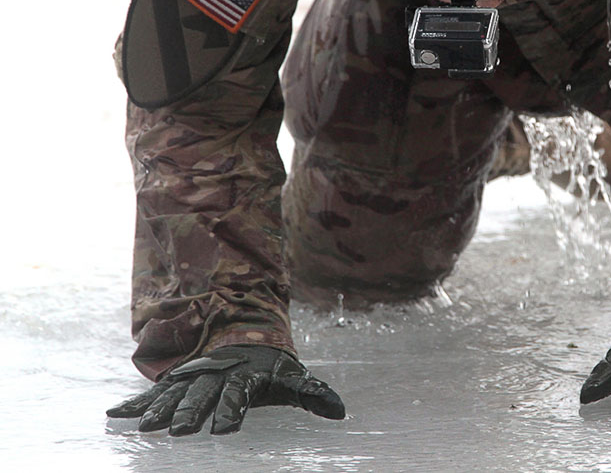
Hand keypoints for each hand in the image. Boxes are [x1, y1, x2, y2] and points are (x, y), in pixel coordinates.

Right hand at [106, 344, 344, 434]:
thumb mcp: (293, 378)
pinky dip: (135, 403)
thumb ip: (314, 393)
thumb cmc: (271, 368)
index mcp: (244, 376)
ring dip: (159, 409)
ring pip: (174, 394)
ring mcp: (194, 377)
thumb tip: (340, 410)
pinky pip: (153, 393)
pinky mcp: (178, 381)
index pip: (237, 396)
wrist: (247, 336)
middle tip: (178, 430)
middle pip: (202, 395)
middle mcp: (216, 375)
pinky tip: (115, 414)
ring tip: (145, 427)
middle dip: (190, 412)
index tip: (223, 430)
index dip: (230, 412)